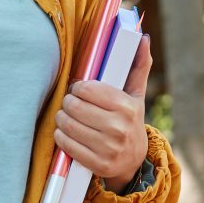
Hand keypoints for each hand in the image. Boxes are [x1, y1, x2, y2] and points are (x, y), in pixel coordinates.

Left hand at [53, 33, 153, 189]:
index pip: (88, 89)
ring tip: (67, 116)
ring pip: (67, 124)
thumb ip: (139, 65)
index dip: (78, 87)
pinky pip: (65, 144)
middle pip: (74, 106)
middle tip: (71, 103)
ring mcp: (108, 148)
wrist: (133, 162)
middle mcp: (119, 128)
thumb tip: (142, 38)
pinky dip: (61, 136)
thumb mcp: (136, 95)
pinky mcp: (97, 164)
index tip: (80, 89)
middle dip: (68, 102)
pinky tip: (67, 132)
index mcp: (127, 107)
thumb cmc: (129, 120)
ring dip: (61, 118)